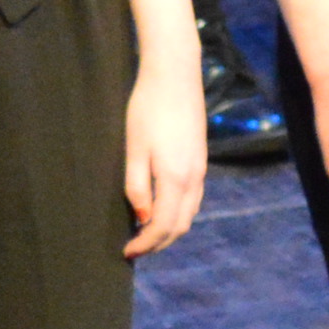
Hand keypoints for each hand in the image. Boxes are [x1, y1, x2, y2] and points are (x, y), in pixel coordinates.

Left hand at [120, 53, 207, 254]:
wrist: (175, 77)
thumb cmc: (147, 110)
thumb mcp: (134, 149)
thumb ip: (137, 186)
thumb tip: (141, 217)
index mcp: (175, 178)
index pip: (163, 226)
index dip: (145, 244)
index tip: (127, 252)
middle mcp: (194, 178)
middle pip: (181, 225)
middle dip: (158, 243)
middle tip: (135, 249)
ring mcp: (200, 169)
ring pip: (190, 214)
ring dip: (170, 230)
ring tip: (146, 233)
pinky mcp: (201, 160)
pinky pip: (193, 199)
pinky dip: (179, 214)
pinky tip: (162, 209)